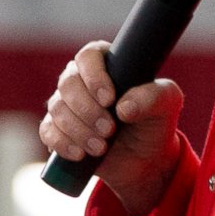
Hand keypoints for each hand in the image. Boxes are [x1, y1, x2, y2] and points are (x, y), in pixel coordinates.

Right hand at [39, 41, 184, 215]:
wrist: (146, 159)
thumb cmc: (155, 121)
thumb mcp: (167, 104)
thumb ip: (153, 97)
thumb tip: (123, 108)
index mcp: (107, 63)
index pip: (88, 56)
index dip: (94, 76)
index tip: (109, 99)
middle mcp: (81, 79)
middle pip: (68, 83)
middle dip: (87, 110)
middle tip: (110, 130)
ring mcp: (66, 104)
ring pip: (57, 109)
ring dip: (78, 130)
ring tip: (102, 148)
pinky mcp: (58, 129)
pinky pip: (47, 131)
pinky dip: (61, 143)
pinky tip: (79, 154)